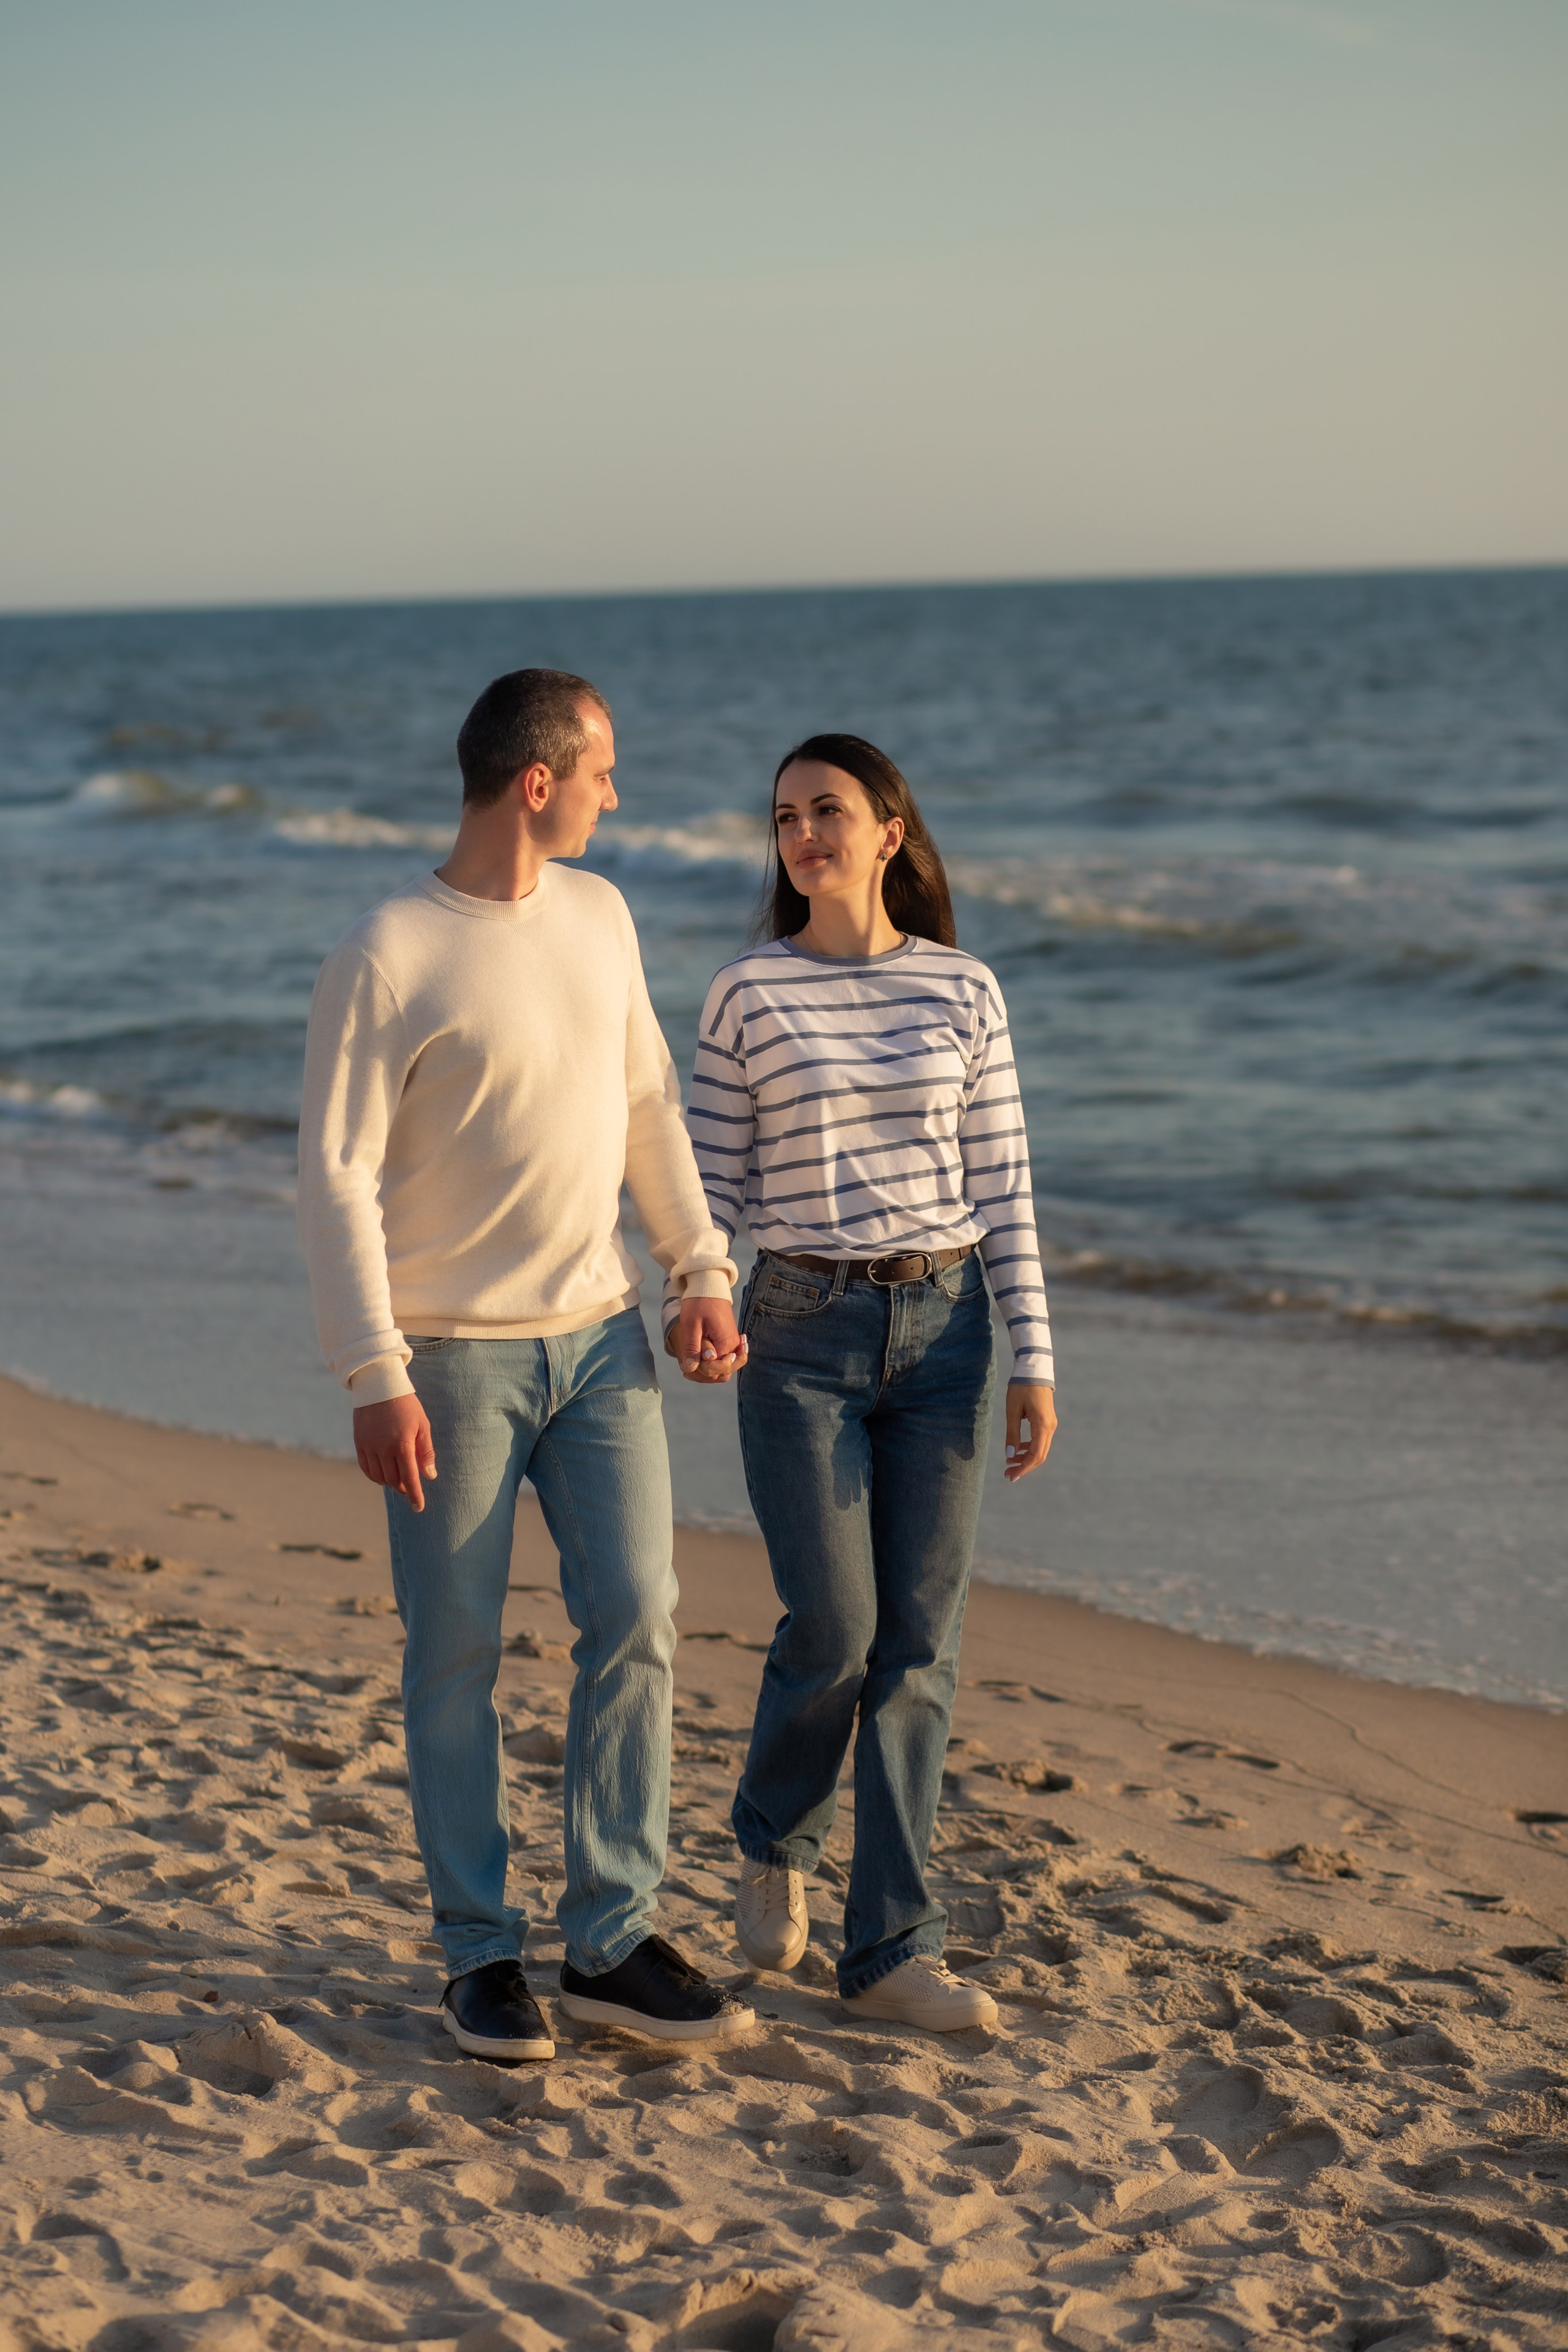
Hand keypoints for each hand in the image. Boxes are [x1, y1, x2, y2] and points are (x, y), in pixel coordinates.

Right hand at [353, 1393, 436, 1511]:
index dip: (415, 1495)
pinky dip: (375, 1476)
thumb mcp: (422, 1425)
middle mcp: (383, 1448)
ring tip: (398, 1479)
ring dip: (390, 1483)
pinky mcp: (359, 1443)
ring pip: (379, 1477)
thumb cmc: (406, 1405)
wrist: (379, 1385)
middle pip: (393, 1480)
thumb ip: (426, 1451)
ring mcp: (369, 1446)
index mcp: (402, 1444)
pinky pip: (366, 1468)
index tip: (418, 1508)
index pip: (410, 1478)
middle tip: (410, 1486)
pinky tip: (383, 1474)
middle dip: (403, 1487)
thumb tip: (430, 1475)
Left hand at [673, 1296, 747, 1383]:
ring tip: (691, 1365)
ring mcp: (733, 1344)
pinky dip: (712, 1364)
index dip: (700, 1370)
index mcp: (726, 1343)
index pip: (716, 1370)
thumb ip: (692, 1348)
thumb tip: (691, 1368)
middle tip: (686, 1369)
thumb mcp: (691, 1325)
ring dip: (708, 1371)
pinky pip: (724, 1360)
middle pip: (723, 1373)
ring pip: (725, 1369)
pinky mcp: (729, 1341)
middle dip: (705, 1374)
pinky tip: (697, 1360)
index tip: (687, 1364)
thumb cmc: (699, 1303)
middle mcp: (733, 1346)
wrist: (709, 1286)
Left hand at [1004, 1382, 1055, 1481]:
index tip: (1010, 1476)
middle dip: (1024, 1467)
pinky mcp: (1048, 1421)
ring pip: (1041, 1450)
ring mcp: (1051, 1425)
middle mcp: (1050, 1427)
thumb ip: (1012, 1434)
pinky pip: (1041, 1441)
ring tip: (1010, 1462)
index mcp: (1042, 1425)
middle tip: (1007, 1474)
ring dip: (1026, 1458)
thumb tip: (1010, 1455)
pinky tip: (1018, 1449)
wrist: (1034, 1370)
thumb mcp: (1012, 1410)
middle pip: (1039, 1456)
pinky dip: (1030, 1449)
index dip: (1023, 1468)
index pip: (1035, 1455)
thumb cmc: (1021, 1388)